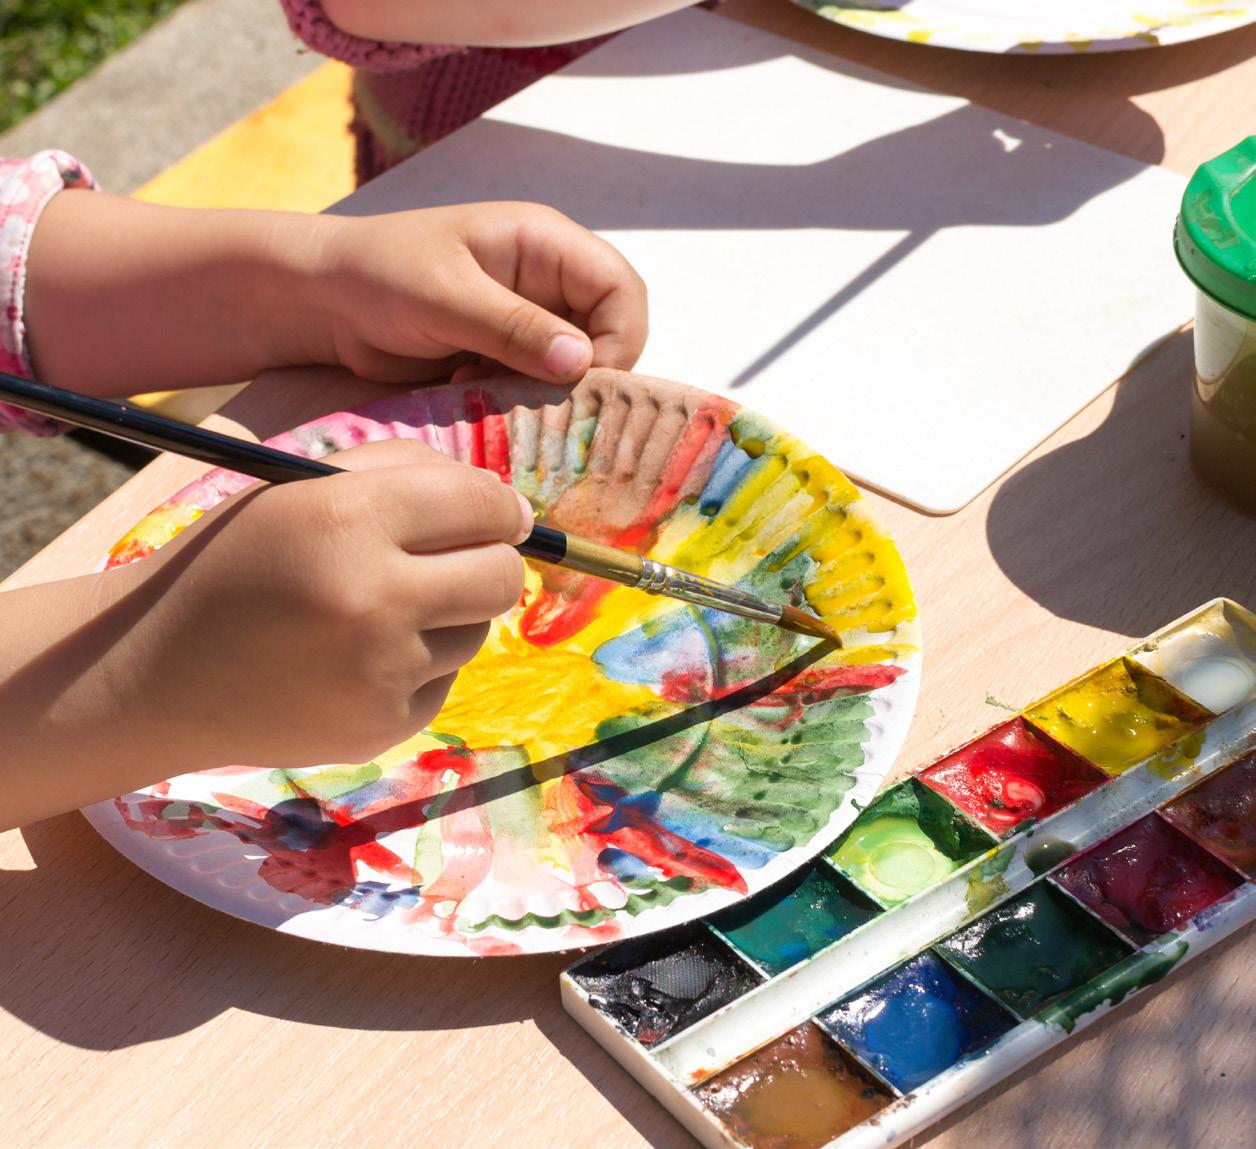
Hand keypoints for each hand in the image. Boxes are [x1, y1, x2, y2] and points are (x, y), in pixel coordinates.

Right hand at [136, 439, 530, 768]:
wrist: (154, 672)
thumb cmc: (235, 563)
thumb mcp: (302, 488)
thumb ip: (407, 473)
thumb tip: (509, 507)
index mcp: (348, 521)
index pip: (482, 504)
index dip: (497, 506)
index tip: (493, 513)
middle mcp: (372, 600)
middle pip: (502, 576)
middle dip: (490, 560)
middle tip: (451, 560)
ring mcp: (381, 675)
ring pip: (478, 631)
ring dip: (448, 614)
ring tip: (377, 611)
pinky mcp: (383, 729)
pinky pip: (443, 681)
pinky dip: (418, 665)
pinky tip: (356, 660)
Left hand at [304, 201, 647, 384]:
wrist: (321, 302)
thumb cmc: (379, 276)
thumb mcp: (446, 299)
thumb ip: (515, 328)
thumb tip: (582, 362)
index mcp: (545, 243)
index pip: (622, 290)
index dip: (617, 340)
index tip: (580, 381)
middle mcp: (548, 281)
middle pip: (610, 334)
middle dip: (584, 375)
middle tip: (540, 403)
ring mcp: (529, 321)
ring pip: (576, 369)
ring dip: (548, 394)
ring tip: (497, 395)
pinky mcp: (506, 356)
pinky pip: (540, 387)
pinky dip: (521, 403)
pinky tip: (478, 396)